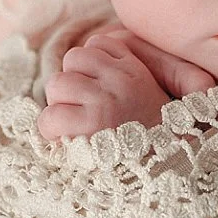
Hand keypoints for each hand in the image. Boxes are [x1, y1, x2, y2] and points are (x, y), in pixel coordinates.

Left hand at [36, 30, 215, 140]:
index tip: (99, 89)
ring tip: (78, 125)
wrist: (169, 173)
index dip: (91, 66)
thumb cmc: (156, 139)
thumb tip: (114, 65)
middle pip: (72, 58)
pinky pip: (49, 117)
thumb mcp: (157, 95)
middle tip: (86, 110)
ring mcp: (103, 101)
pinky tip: (69, 140)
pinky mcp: (88, 126)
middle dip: (73, 84)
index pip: (96, 44)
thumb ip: (136, 75)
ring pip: (56, 83)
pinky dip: (52, 131)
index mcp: (136, 70)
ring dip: (60, 106)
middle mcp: (120, 80)